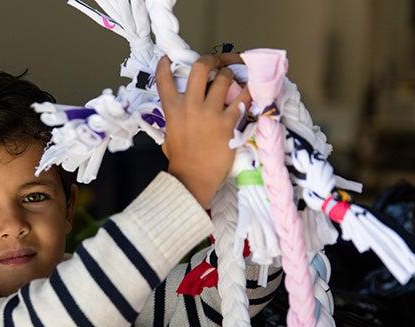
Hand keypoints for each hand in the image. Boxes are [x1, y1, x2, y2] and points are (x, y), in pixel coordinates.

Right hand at [157, 54, 250, 207]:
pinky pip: (242, 99)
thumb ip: (175, 119)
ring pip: (223, 78)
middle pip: (200, 68)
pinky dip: (248, 92)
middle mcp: (190, 106)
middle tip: (215, 62)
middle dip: (209, 60)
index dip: (165, 66)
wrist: (193, 179)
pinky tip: (251, 89)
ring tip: (232, 79)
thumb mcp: (170, 135)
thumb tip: (182, 112)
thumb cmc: (181, 161)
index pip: (164, 81)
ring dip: (229, 75)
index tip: (168, 59)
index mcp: (173, 110)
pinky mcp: (228, 122)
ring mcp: (210, 113)